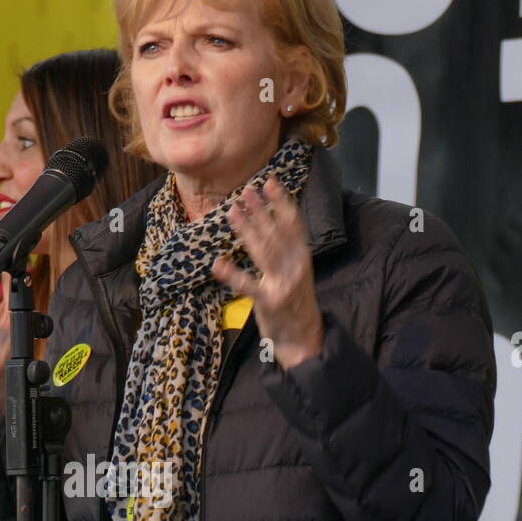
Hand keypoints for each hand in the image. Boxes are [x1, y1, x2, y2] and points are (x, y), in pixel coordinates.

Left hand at [212, 174, 323, 369]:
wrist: (303, 338)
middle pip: (276, 233)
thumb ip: (287, 250)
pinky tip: (217, 264)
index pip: (294, 224)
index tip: (270, 182)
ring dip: (246, 230)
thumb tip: (272, 223)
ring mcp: (282, 284)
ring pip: (263, 252)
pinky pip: (248, 285)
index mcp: (303, 257)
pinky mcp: (268, 302)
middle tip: (245, 190)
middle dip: (260, 211)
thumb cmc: (295, 302)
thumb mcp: (297, 272)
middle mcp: (295, 267)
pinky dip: (232, 275)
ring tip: (231, 212)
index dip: (282, 202)